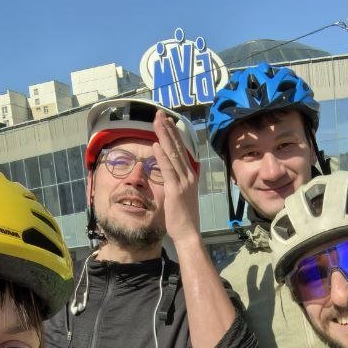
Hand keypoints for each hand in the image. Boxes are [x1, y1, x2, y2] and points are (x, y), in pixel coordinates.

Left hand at [153, 109, 200, 245]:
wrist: (189, 233)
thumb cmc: (184, 218)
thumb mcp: (184, 196)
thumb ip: (181, 182)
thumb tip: (183, 172)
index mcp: (190, 176)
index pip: (182, 150)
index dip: (174, 134)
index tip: (168, 121)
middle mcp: (189, 175)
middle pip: (178, 147)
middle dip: (168, 129)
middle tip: (160, 113)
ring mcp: (183, 182)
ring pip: (173, 154)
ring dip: (164, 136)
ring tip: (157, 121)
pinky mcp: (176, 190)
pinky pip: (168, 170)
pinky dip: (162, 156)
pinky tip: (156, 144)